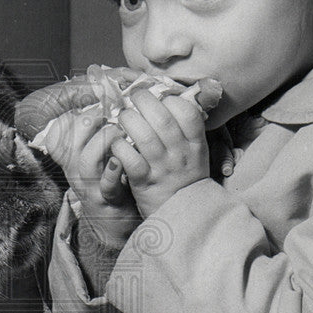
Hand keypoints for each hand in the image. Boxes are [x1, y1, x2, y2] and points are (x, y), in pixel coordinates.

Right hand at [44, 108, 140, 249]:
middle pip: (69, 142)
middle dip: (86, 123)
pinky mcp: (108, 200)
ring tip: (118, 133)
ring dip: (102, 142)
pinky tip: (121, 160)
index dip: (68, 118)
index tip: (87, 106)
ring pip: (86, 162)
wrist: (114, 224)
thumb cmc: (108, 180)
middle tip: (105, 115)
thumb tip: (102, 98)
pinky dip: (113, 172)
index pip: (56, 134)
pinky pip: (107, 186)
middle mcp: (75, 170)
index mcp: (71, 157)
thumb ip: (95, 132)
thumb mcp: (95, 156)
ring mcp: (90, 186)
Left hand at [110, 89, 209, 217]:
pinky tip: (117, 144)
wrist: (184, 216)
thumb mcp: (196, 153)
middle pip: (162, 118)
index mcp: (195, 144)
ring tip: (123, 117)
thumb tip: (170, 99)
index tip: (159, 96)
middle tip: (133, 97)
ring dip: (128, 121)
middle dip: (144, 101)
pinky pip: (129, 159)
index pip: (187, 112)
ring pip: (143, 136)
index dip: (170, 99)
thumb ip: (186, 129)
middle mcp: (180, 154)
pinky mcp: (144, 182)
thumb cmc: (185, 178)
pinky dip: (119, 147)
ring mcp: (162, 168)